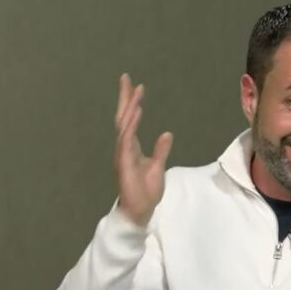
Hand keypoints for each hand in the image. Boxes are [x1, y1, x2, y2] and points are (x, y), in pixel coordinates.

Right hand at [114, 73, 172, 226]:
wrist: (139, 211)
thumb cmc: (146, 192)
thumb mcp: (158, 167)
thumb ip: (161, 150)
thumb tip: (167, 133)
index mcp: (131, 147)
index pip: (130, 120)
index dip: (133, 103)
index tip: (137, 86)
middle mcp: (125, 147)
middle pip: (123, 117)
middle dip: (125, 97)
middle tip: (126, 77)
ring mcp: (123, 154)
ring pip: (124, 125)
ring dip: (130, 107)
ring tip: (135, 90)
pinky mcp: (124, 162)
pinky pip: (127, 139)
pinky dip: (131, 124)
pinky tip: (136, 112)